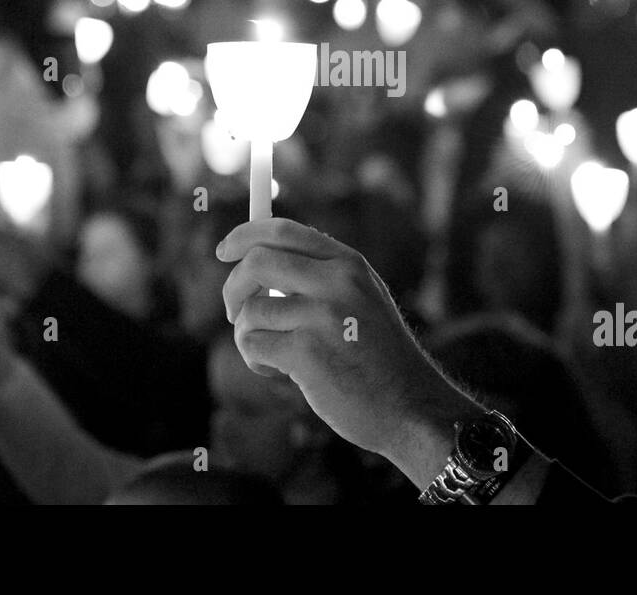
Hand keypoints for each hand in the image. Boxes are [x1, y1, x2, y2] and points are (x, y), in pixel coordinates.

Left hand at [218, 218, 477, 488]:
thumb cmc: (380, 357)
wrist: (411, 406)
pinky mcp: (307, 354)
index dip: (244, 236)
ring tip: (271, 355)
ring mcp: (322, 316)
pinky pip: (252, 345)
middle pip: (256, 261)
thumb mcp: (362, 298)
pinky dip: (255, 360)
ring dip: (246, 334)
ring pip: (250, 310)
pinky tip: (278, 372)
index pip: (282, 231)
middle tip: (233, 312)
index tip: (224, 252)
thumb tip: (255, 261)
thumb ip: (320, 276)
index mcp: (348, 263)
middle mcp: (336, 281)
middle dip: (232, 287)